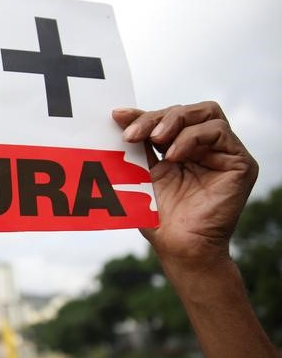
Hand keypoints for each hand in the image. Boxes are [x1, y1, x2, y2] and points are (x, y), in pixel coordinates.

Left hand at [112, 101, 257, 264]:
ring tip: (154, 141)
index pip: (167, 119)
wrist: (178, 246)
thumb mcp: (142, 173)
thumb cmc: (159, 217)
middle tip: (133, 134)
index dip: (143, 114)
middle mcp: (206, 149)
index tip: (116, 116)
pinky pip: (219, 132)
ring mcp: (225, 154)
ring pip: (207, 113)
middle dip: (157, 117)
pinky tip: (172, 156)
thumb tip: (119, 116)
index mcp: (182, 150)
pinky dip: (191, 137)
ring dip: (174, 122)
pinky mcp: (241, 163)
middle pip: (188, 111)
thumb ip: (137, 145)